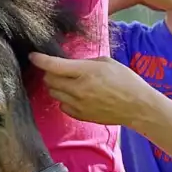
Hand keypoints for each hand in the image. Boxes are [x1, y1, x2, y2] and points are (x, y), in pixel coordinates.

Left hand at [28, 52, 149, 124]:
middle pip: (49, 80)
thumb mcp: (106, 62)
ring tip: (69, 82)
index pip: (54, 65)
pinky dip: (64, 99)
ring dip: (56, 86)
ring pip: (54, 93)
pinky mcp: (80, 115)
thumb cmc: (126, 81)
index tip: (33, 56)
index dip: (40, 59)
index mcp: (85, 72)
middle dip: (50, 72)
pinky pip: (62, 106)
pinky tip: (76, 95)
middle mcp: (78, 89)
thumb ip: (84, 62)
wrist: (137, 106)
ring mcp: (78, 104)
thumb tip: (69, 64)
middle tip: (58, 69)